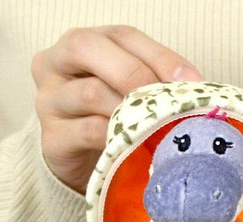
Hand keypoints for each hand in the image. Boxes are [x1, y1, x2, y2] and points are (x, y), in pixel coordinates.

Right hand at [31, 25, 201, 192]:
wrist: (82, 165)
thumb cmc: (109, 121)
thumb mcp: (127, 93)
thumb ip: (150, 82)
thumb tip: (194, 88)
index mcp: (80, 45)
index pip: (121, 36)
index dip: (159, 55)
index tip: (191, 80)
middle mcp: (55, 64)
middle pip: (88, 48)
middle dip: (135, 72)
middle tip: (168, 100)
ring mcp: (49, 102)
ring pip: (90, 92)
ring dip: (130, 108)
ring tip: (159, 124)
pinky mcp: (51, 139)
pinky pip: (88, 131)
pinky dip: (117, 137)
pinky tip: (138, 143)